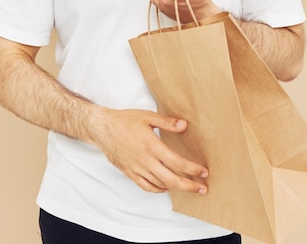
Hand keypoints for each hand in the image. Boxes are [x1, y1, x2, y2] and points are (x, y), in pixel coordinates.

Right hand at [91, 107, 208, 193]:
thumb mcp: (147, 116)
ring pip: (160, 184)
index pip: (176, 162)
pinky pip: (146, 186)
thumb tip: (184, 125)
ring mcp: (137, 169)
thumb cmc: (125, 121)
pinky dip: (157, 190)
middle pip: (171, 179)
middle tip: (202, 188)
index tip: (203, 172)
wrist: (103, 129)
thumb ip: (167, 122)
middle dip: (189, 185)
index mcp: (152, 146)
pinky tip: (165, 187)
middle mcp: (145, 160)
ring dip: (175, 187)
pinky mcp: (130, 173)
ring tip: (188, 187)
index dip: (192, 169)